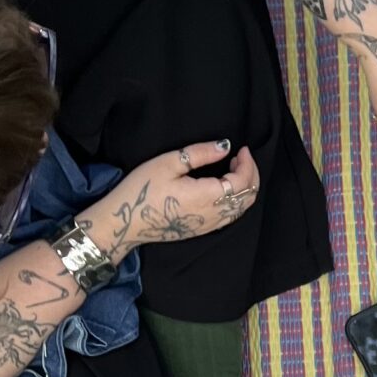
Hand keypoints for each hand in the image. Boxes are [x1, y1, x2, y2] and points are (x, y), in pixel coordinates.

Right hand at [95, 144, 260, 253]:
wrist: (126, 223)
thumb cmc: (142, 190)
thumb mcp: (169, 163)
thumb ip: (200, 154)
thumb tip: (225, 146)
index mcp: (207, 197)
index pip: (242, 181)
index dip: (248, 164)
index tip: (242, 149)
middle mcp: (213, 215)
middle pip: (248, 197)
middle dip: (251, 174)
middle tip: (241, 157)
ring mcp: (209, 225)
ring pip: (241, 209)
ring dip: (244, 188)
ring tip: (234, 169)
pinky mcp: (203, 230)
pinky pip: (230, 216)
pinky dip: (236, 200)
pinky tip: (224, 187)